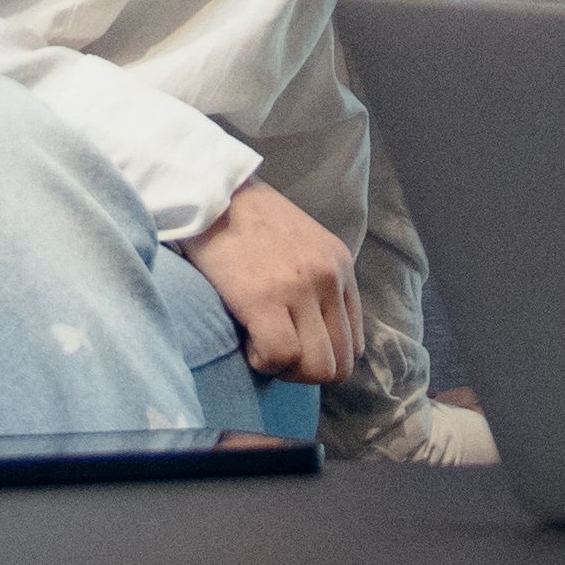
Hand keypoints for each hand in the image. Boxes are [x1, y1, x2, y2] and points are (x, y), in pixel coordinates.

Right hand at [181, 179, 359, 385]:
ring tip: (260, 344)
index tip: (292, 345)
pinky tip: (246, 341)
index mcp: (341, 266)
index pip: (353, 344)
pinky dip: (261, 361)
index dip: (321, 356)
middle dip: (305, 371)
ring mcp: (299, 287)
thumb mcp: (303, 246)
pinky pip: (278, 356)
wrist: (211, 193)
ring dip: (286, 369)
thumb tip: (318, 339)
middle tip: (275, 352)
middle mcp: (329, 277)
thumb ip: (319, 285)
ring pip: (317, 368)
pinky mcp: (263, 296)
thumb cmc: (248, 223)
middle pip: (340, 364)